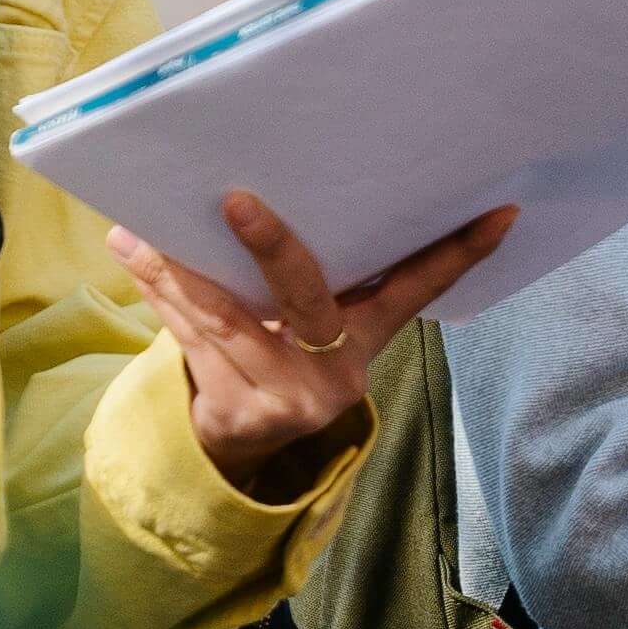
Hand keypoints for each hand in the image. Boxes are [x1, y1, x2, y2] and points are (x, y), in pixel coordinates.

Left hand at [108, 193, 520, 494]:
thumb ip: (340, 272)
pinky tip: (130, 244)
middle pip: (305, 301)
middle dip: (272, 250)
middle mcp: (334, 371)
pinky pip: (187, 336)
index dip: (462, 252)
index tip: (497, 211)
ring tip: (149, 219)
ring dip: (183, 266)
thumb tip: (316, 185)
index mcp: (366, 339)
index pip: (420, 287)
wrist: (246, 443)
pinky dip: (157, 288)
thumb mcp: (328, 324)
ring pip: (226, 317)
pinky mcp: (234, 410)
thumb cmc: (288, 355)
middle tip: (238, 201)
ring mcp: (283, 396)